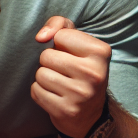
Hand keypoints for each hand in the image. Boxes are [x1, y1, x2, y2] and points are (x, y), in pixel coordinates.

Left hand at [32, 17, 109, 137]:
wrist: (90, 112)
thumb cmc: (78, 66)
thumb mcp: (76, 40)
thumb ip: (59, 24)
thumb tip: (40, 37)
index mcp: (101, 52)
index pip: (60, 35)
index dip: (59, 43)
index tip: (71, 53)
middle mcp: (95, 74)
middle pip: (46, 56)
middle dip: (49, 61)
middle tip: (64, 71)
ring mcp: (81, 95)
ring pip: (40, 74)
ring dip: (44, 78)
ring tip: (60, 83)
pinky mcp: (66, 111)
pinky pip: (36, 91)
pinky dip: (40, 92)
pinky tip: (56, 96)